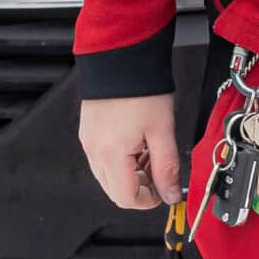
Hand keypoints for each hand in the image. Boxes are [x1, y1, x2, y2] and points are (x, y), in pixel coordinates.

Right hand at [80, 93, 182, 209]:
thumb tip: (171, 194)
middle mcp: (94, 150)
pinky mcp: (88, 131)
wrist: (121, 57)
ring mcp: (88, 140)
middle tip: (159, 173)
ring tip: (150, 153)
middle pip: (115, 190)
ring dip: (130, 174)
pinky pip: (102, 158)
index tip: (164, 191)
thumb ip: (167, 167)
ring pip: (108, 176)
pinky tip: (137, 143)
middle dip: (140, 189)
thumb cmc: (140, 88)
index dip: (148, 201)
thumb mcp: (163, 130)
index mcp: (111, 154)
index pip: (126, 198)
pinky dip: (120, 160)